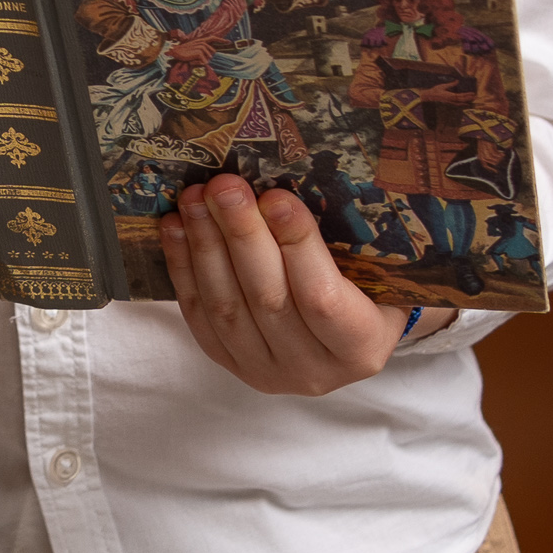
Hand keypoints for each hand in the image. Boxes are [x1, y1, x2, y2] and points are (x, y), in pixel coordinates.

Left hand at [157, 175, 442, 392]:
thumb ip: (346, 239)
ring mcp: (265, 371)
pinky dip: (184, 267)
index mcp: (361, 347)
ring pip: (227, 307)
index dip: (298, 246)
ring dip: (206, 245)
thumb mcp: (376, 270)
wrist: (341, 335)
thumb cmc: (365, 290)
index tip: (276, 197)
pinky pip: (198, 315)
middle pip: (269, 299)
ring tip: (196, 198)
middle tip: (226, 185)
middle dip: (242, 235)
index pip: (324, 299)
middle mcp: (313, 370)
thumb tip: (292, 181)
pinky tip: (176, 226)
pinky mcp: (228, 362)